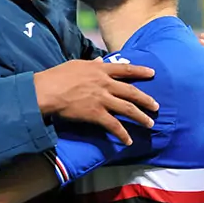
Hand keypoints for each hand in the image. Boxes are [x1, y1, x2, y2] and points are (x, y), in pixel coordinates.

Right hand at [34, 60, 158, 145]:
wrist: (47, 90)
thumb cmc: (58, 75)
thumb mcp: (76, 65)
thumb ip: (92, 64)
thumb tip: (100, 62)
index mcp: (100, 70)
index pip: (125, 69)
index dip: (140, 71)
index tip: (152, 73)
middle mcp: (104, 84)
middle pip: (131, 91)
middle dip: (145, 99)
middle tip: (156, 106)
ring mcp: (101, 99)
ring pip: (127, 108)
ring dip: (140, 117)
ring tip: (150, 123)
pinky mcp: (96, 114)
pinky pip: (114, 125)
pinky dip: (122, 134)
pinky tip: (128, 141)